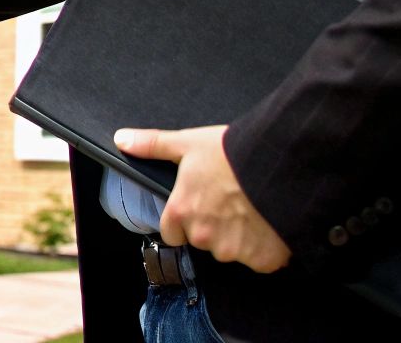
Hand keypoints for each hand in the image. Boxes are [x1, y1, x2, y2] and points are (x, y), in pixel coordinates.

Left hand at [116, 124, 290, 273]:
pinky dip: (266, 248)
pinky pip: (261, 260)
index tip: (202, 205)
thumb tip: (121, 140)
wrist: (280, 165)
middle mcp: (203, 237)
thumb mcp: (188, 143)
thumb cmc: (232, 152)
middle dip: (215, 227)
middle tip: (232, 202)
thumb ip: (152, 145)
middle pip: (203, 241)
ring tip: (253, 209)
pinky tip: (270, 224)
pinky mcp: (263, 260)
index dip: (186, 219)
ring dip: (240, 238)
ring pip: (232, 251)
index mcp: (181, 213)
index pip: (172, 232)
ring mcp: (233, 251)